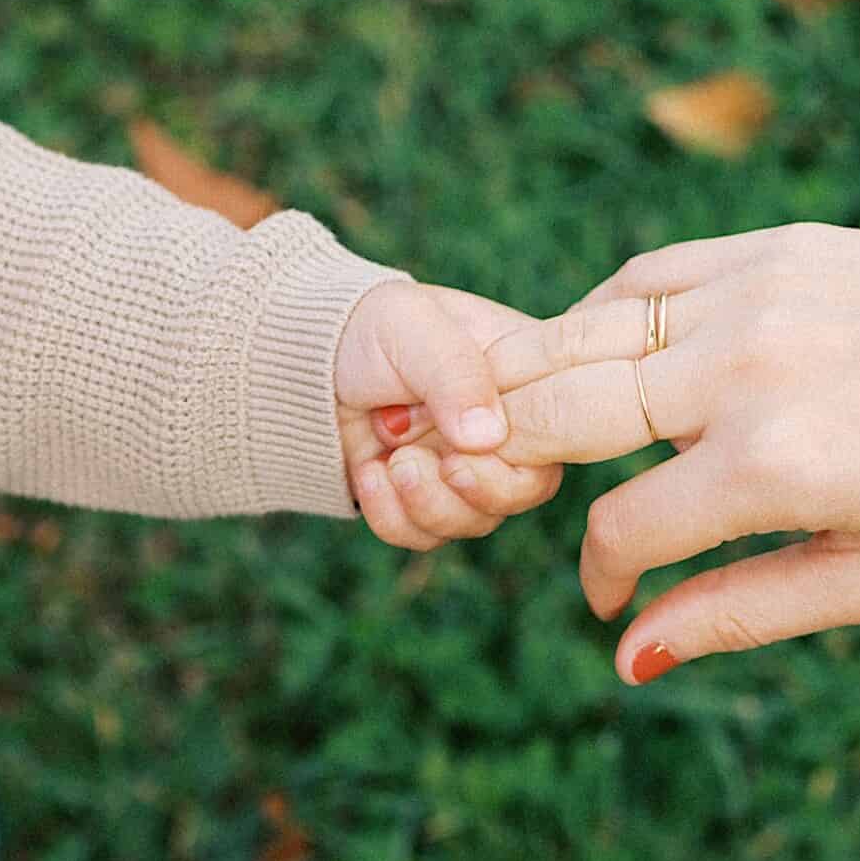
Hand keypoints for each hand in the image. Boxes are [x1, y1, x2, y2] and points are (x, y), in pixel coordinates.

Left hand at [333, 282, 562, 549]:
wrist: (303, 357)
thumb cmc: (371, 325)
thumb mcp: (415, 328)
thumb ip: (456, 376)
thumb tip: (488, 438)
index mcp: (523, 380)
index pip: (556, 434)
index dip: (519, 453)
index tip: (464, 445)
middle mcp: (502, 431)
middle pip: (523, 491)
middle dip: (472, 489)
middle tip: (415, 458)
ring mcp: (461, 469)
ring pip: (474, 521)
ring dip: (427, 503)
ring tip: (391, 461)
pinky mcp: (418, 500)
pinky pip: (423, 535)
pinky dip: (393, 515)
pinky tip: (368, 473)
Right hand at [483, 221, 859, 677]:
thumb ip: (742, 614)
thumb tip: (629, 654)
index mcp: (775, 470)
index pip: (620, 528)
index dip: (600, 577)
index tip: (611, 599)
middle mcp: (745, 373)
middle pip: (563, 414)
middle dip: (512, 459)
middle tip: (498, 487)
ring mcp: (755, 294)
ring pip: (585, 334)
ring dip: (540, 384)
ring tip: (527, 425)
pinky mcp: (774, 244)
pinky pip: (646, 278)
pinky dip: (605, 318)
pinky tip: (605, 356)